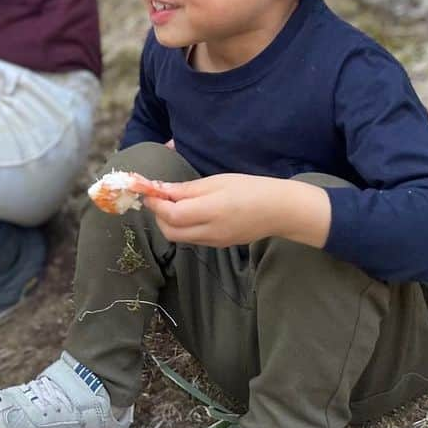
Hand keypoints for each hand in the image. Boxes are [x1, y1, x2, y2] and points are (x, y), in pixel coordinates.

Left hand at [142, 173, 328, 248]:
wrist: (281, 210)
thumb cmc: (250, 188)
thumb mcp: (218, 182)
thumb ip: (188, 189)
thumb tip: (161, 189)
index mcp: (210, 212)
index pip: (171, 215)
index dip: (155, 204)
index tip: (147, 191)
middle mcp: (210, 232)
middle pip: (170, 231)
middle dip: (158, 216)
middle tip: (158, 198)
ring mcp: (215, 242)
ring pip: (180, 238)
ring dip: (169, 223)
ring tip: (172, 203)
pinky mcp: (220, 245)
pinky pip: (192, 239)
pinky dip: (182, 228)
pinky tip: (187, 213)